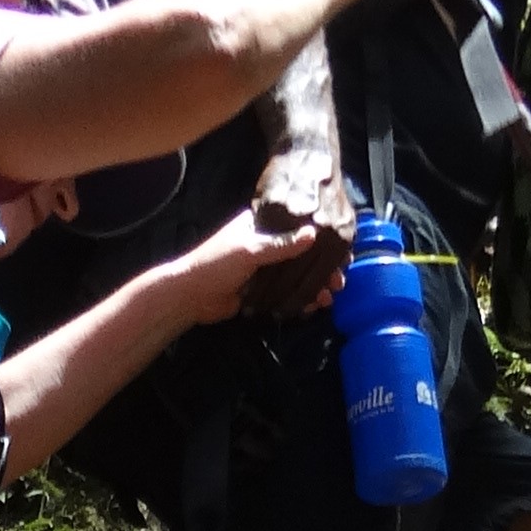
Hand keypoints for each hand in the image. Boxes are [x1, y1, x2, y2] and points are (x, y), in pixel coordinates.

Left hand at [172, 205, 339, 326]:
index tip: (340, 250)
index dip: (320, 238)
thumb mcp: (250, 250)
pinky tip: (314, 306)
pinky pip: (288, 293)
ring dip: (314, 285)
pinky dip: (301, 299)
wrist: (190, 296)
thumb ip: (281, 244)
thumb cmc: (215, 263)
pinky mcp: (263, 290)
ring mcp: (266, 268)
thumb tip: (314, 233)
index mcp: (262, 224)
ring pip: (298, 275)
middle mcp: (267, 243)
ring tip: (329, 296)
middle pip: (303, 253)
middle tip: (339, 279)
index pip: (298, 226)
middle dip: (322, 267)